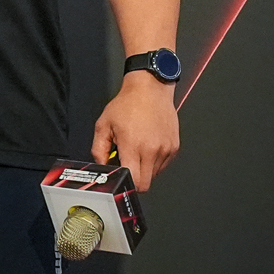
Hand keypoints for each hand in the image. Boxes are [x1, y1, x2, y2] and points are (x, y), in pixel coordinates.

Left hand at [93, 73, 178, 191]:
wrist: (150, 89)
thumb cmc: (127, 104)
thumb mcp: (103, 125)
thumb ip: (98, 150)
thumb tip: (102, 165)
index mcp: (134, 147)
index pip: (135, 181)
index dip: (125, 183)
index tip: (119, 177)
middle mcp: (153, 151)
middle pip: (146, 184)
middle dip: (134, 179)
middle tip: (126, 164)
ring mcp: (166, 150)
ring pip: (155, 175)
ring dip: (145, 169)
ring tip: (137, 150)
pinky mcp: (174, 147)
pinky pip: (163, 165)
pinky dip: (154, 161)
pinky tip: (147, 146)